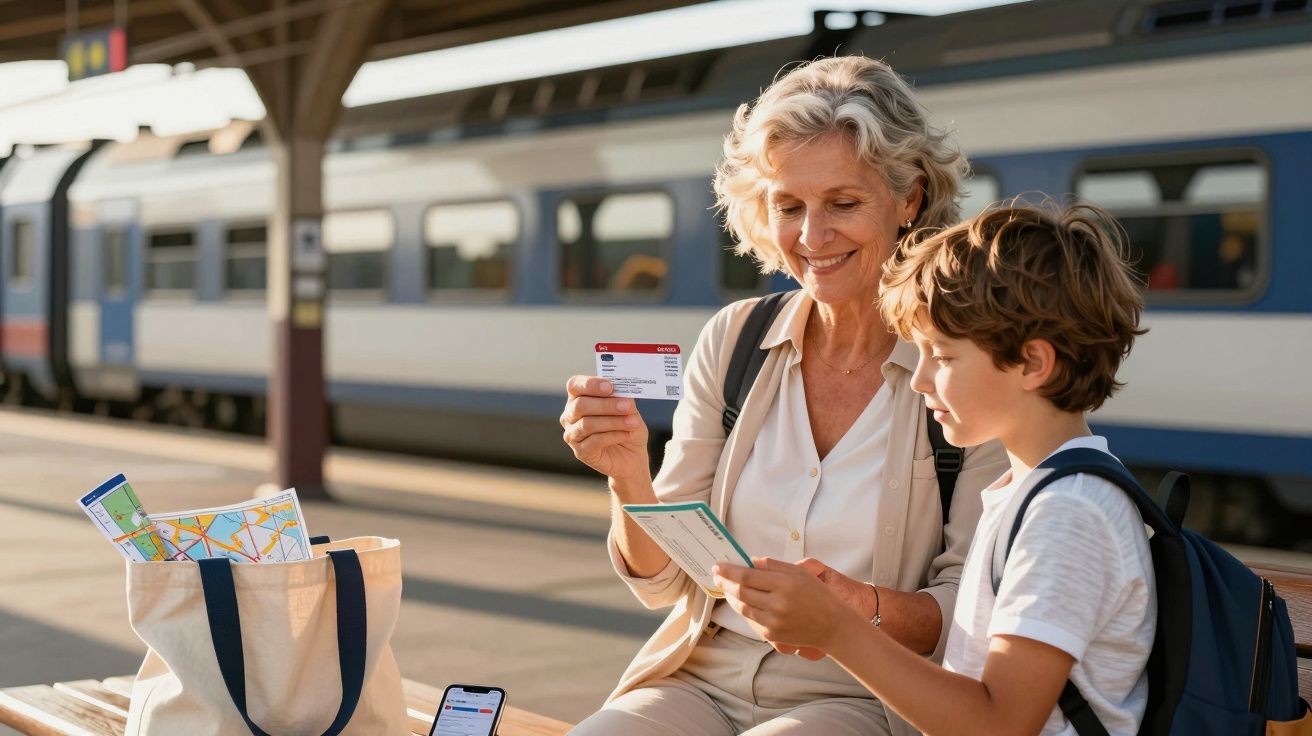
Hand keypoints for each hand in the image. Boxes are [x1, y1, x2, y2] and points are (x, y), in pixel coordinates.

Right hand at [561, 376, 649, 485]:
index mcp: (579, 397)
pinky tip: (627, 434)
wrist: (632, 455)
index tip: (610, 387)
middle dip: (606, 405)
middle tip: (627, 406)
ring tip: (633, 422)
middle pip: (580, 405)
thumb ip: (622, 398)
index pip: (575, 385)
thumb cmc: (627, 427)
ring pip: (587, 424)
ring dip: (613, 422)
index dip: (590, 384)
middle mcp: (570, 415)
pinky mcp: (580, 452)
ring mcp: (573, 434)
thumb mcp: (629, 409)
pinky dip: (613, 436)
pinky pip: (595, 441)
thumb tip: (623, 390)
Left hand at [713, 557, 860, 654]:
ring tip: (726, 587)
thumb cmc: (818, 596)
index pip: (747, 577)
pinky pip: (750, 621)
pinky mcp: (772, 636)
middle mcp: (777, 605)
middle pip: (741, 592)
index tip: (717, 566)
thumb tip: (750, 561)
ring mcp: (773, 623)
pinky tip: (740, 601)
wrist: (832, 627)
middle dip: (725, 583)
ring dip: (730, 596)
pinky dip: (743, 609)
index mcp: (785, 585)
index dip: (728, 571)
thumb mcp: (800, 573)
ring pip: (742, 608)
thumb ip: (773, 565)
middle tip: (717, 575)